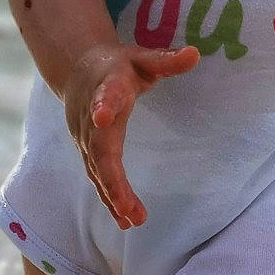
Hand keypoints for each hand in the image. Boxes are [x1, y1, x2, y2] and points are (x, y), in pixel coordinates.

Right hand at [65, 43, 199, 228]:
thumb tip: (196, 53)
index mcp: (108, 87)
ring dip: (112, 196)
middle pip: (99, 149)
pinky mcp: (88, 152)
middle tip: (127, 204)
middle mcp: (92, 117)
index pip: (106, 96)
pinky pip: (98, 178)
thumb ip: (166, 60)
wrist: (79, 70)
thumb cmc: (119, 66)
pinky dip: (110, 199)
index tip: (103, 116)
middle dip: (111, 177)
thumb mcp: (143, 58)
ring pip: (97, 170)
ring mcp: (87, 138)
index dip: (104, 105)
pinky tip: (125, 220)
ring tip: (132, 219)